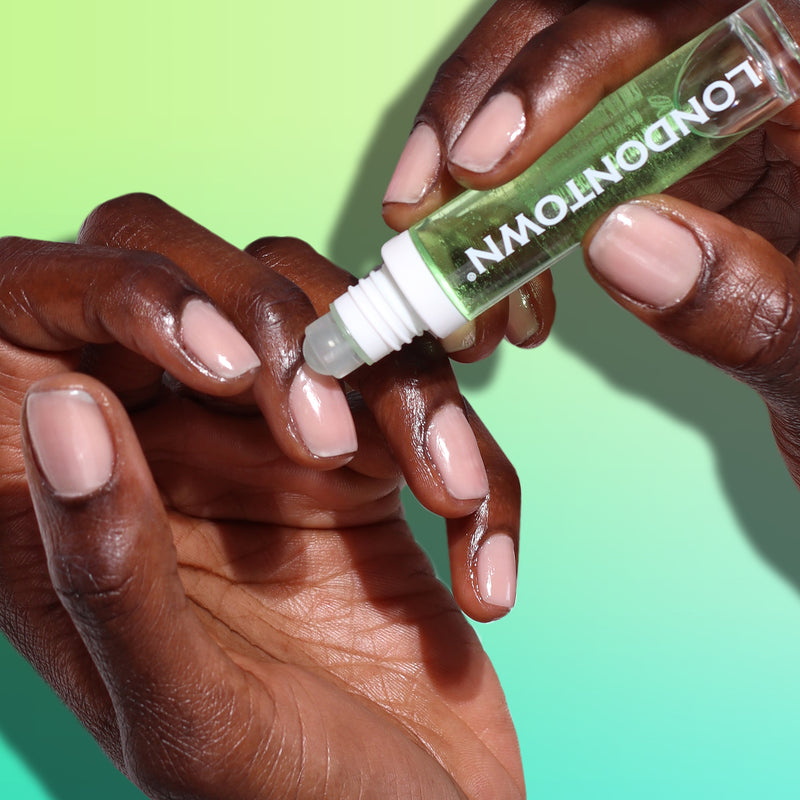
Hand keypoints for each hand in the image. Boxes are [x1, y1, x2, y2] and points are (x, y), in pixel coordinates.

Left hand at [1, 195, 523, 797]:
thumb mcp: (182, 712)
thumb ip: (104, 562)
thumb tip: (57, 407)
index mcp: (84, 504)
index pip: (48, 313)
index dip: (128, 294)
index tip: (223, 361)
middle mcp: (177, 451)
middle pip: (217, 282)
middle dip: (286, 330)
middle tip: (331, 442)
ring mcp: (279, 454)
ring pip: (339, 325)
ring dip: (407, 396)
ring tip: (446, 493)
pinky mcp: (372, 475)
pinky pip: (429, 411)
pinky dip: (477, 474)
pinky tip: (482, 578)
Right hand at [380, 0, 799, 361]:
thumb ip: (747, 304)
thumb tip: (615, 241)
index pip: (687, 25)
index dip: (567, 65)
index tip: (486, 156)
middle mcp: (753, 92)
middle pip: (598, 31)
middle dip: (490, 110)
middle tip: (422, 200)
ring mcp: (700, 129)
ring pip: (564, 96)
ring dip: (481, 178)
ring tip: (446, 268)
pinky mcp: (663, 173)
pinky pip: (565, 167)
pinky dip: (511, 227)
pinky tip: (503, 295)